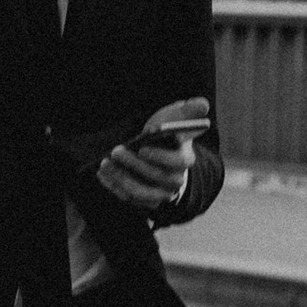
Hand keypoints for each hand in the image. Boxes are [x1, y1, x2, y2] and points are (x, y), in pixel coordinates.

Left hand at [95, 91, 210, 215]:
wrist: (157, 150)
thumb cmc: (168, 131)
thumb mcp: (177, 117)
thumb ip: (189, 110)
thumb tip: (203, 104)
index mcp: (185, 159)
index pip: (178, 162)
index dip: (160, 157)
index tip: (142, 148)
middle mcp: (176, 181)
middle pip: (157, 178)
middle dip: (134, 165)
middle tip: (116, 151)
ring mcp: (160, 194)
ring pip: (140, 192)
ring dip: (121, 178)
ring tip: (105, 163)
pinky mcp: (145, 202)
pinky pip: (129, 199)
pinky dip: (114, 186)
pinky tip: (103, 173)